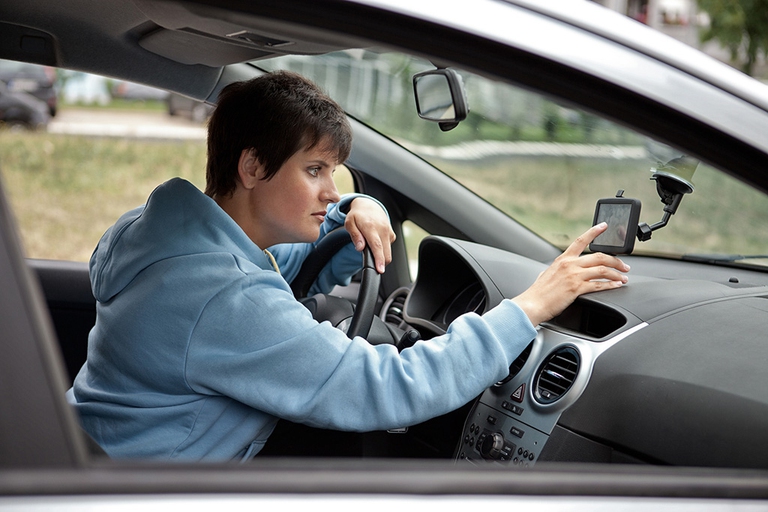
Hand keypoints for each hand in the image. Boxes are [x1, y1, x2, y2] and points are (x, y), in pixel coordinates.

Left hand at [344, 197, 395, 272]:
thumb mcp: (349, 223)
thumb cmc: (357, 216)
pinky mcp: (392, 234)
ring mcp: (388, 231)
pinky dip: (382, 249)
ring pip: (388, 252)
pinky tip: (375, 242)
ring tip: (370, 248)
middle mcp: (382, 229)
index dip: (379, 259)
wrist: (369, 206)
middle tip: (373, 266)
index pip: (376, 246)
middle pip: (385, 252)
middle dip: (381, 263)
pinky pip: (388, 247)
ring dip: (380, 255)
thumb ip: (355, 236)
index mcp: (370, 227)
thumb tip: (360, 248)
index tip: (380, 269)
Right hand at [511, 223, 629, 325]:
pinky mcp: (576, 288)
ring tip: (624, 277)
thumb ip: (558, 269)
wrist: (533, 304)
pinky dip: (610, 285)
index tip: (604, 226)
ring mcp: (573, 276)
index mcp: (563, 259)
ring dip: (616, 273)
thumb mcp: (546, 273)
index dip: (594, 232)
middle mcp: (569, 265)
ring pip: (602, 270)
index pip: (581, 240)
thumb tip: (561, 270)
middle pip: (599, 256)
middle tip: (624, 266)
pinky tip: (616, 285)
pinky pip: (598, 285)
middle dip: (616, 261)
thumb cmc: (538, 292)